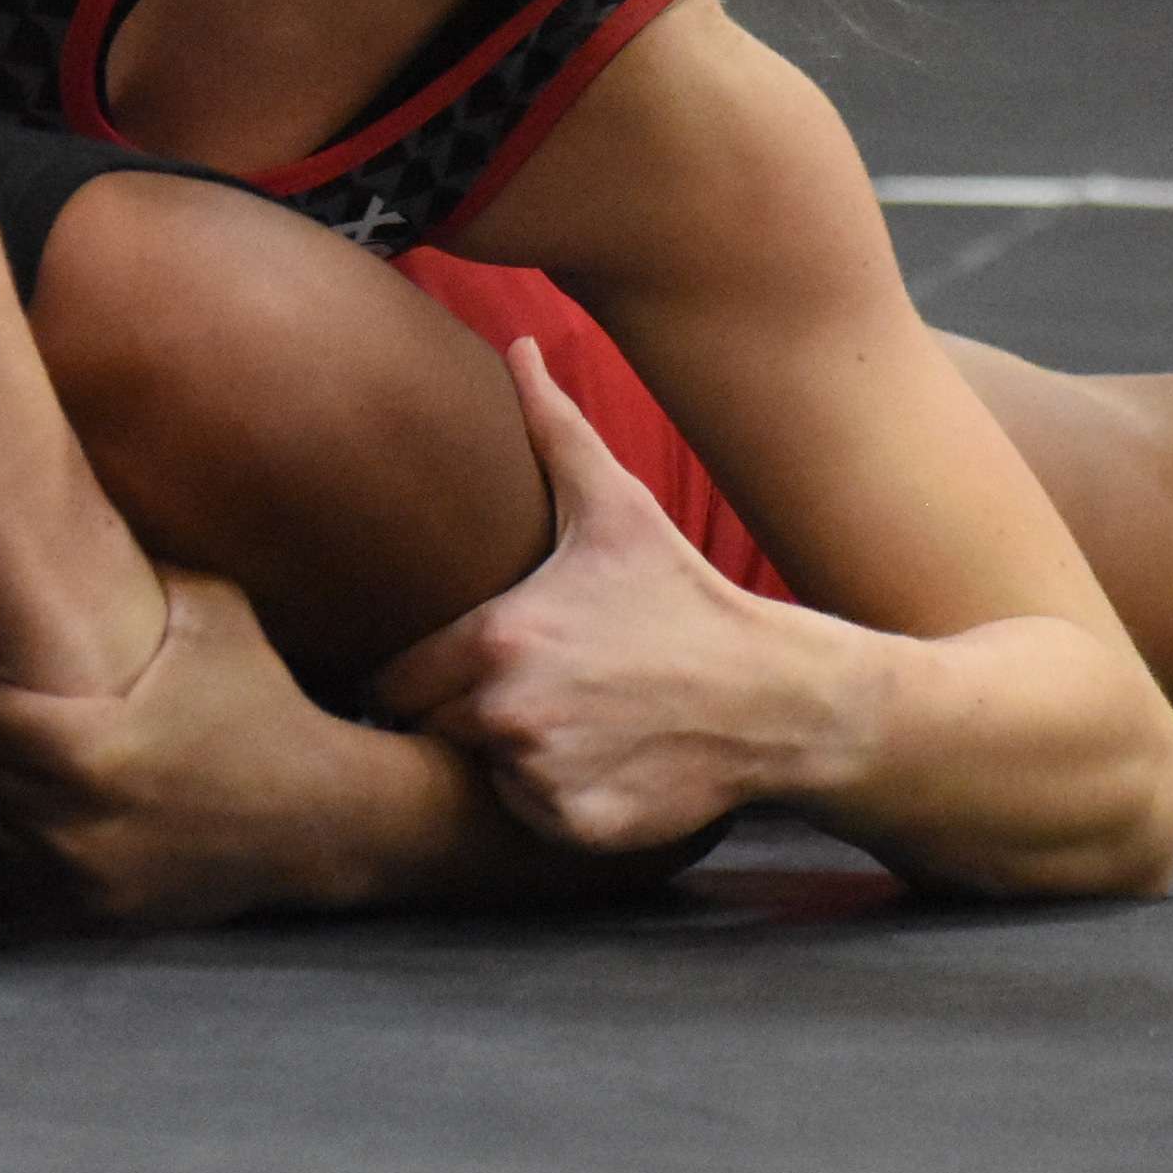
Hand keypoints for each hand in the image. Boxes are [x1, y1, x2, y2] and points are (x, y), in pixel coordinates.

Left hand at [0, 569, 378, 926]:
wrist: (318, 819)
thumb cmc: (263, 704)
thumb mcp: (214, 613)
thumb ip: (142, 573)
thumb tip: (75, 527)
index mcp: (93, 749)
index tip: (12, 678)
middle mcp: (77, 823)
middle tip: (22, 715)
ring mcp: (84, 878)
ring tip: (31, 764)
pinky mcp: (96, 915)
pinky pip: (16, 880)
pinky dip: (21, 849)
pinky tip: (49, 815)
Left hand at [371, 342, 833, 855]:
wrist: (776, 695)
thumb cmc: (685, 597)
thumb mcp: (617, 507)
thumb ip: (552, 427)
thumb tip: (522, 347)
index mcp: (497, 638)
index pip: (396, 679)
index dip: (421, 674)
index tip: (464, 662)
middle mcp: (508, 713)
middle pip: (431, 730)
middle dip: (461, 713)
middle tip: (529, 688)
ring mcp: (542, 776)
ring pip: (478, 774)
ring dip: (505, 756)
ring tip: (569, 718)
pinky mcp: (576, 826)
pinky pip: (526, 816)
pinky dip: (550, 798)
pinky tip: (598, 758)